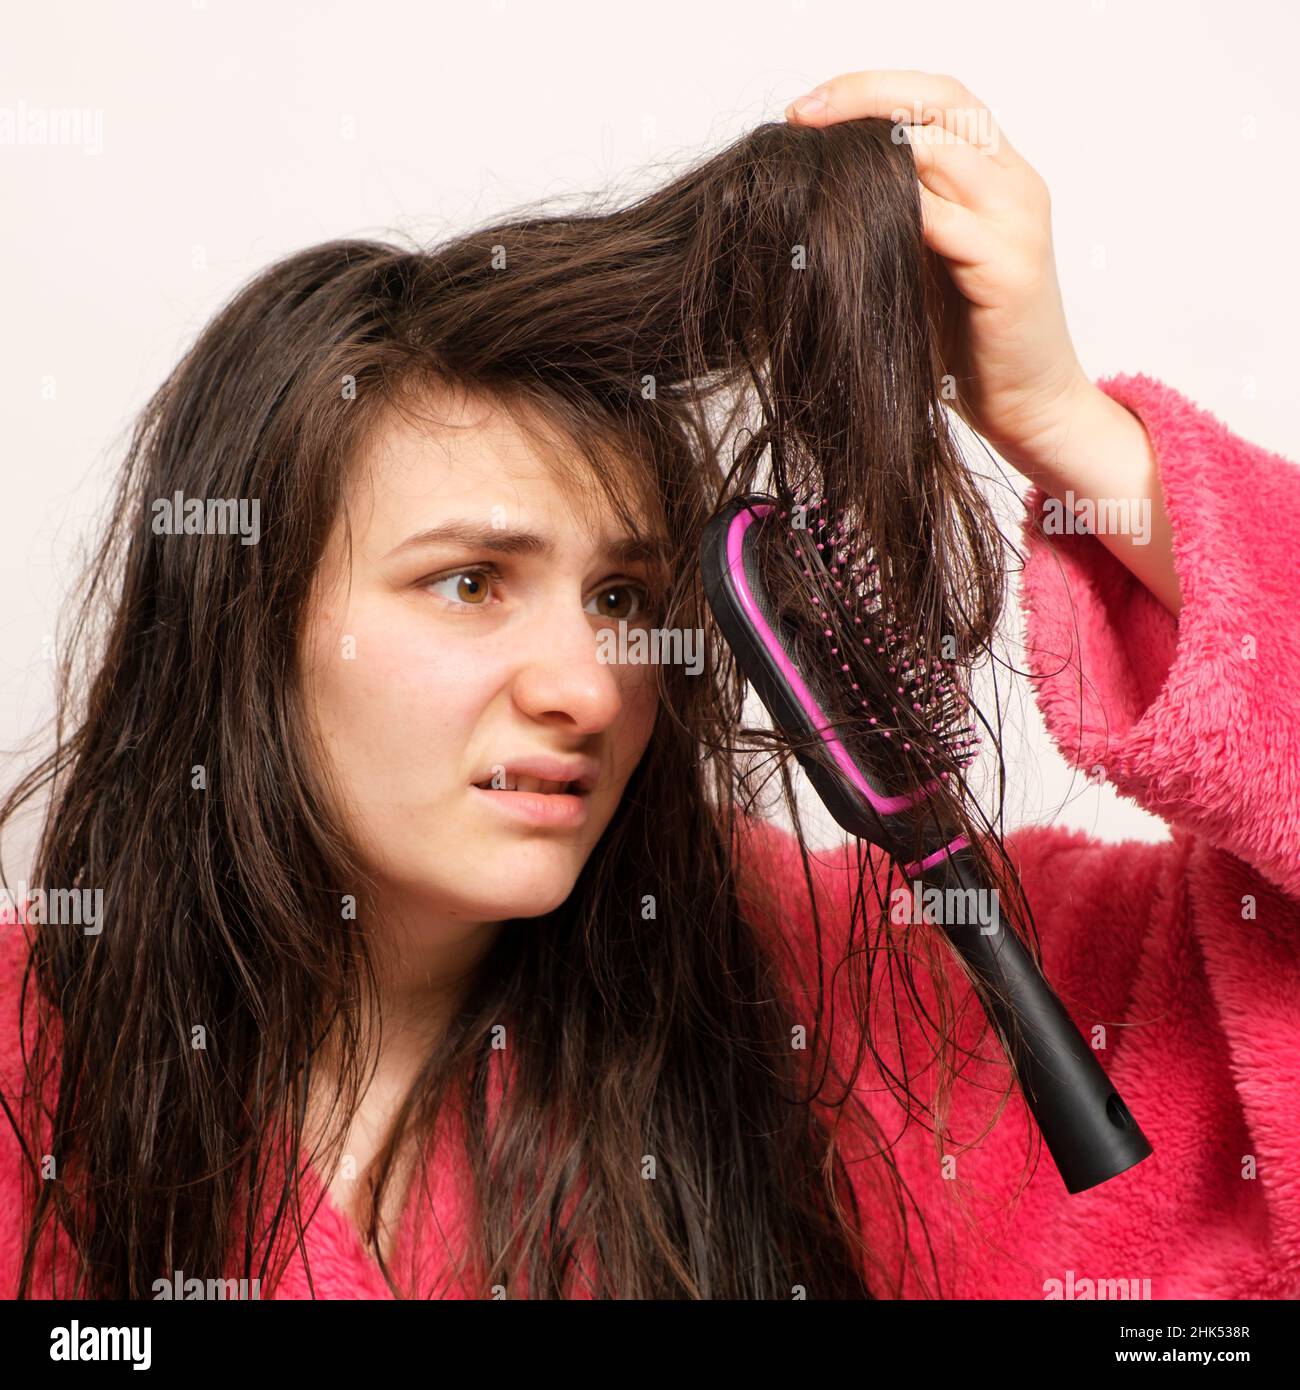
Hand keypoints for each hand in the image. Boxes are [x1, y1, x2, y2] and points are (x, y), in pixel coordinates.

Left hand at [785, 69, 1093, 479]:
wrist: (1029, 405)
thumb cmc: (970, 341)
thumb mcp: (925, 261)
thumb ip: (897, 215)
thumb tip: (820, 183)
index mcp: (997, 175)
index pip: (938, 96)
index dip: (872, 88)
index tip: (804, 110)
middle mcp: (1014, 185)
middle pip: (941, 105)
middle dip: (863, 101)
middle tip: (800, 118)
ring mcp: (1018, 224)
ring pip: (943, 151)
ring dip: (872, 152)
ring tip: (817, 162)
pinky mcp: (1010, 270)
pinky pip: (945, 220)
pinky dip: (896, 210)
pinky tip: (849, 219)